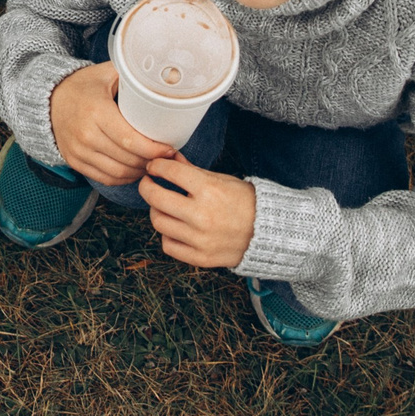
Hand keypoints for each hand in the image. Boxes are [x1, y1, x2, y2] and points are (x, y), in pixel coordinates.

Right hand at [49, 62, 175, 187]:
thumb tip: (166, 76)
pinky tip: (134, 170)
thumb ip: (132, 75)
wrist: (49, 99)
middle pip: (127, 159)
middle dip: (150, 161)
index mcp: (97, 111)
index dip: (154, 149)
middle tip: (165, 157)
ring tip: (152, 164)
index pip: (130, 140)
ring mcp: (78, 151)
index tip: (169, 148)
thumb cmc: (83, 85)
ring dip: (139, 172)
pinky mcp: (75, 162)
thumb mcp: (106, 73)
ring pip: (118, 172)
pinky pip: (104, 178)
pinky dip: (123, 179)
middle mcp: (86, 134)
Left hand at [138, 156, 257, 268]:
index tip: (154, 168)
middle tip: (148, 183)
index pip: (169, 172)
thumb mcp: (220, 179)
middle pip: (156, 198)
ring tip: (163, 206)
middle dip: (146, 186)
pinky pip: (168, 245)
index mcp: (209, 190)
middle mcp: (202, 215)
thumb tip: (168, 158)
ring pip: (158, 221)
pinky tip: (174, 227)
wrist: (267, 232)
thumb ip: (191, 170)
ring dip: (156, 210)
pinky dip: (167, 234)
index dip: (156, 167)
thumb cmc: (244, 201)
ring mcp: (200, 239)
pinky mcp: (200, 257)